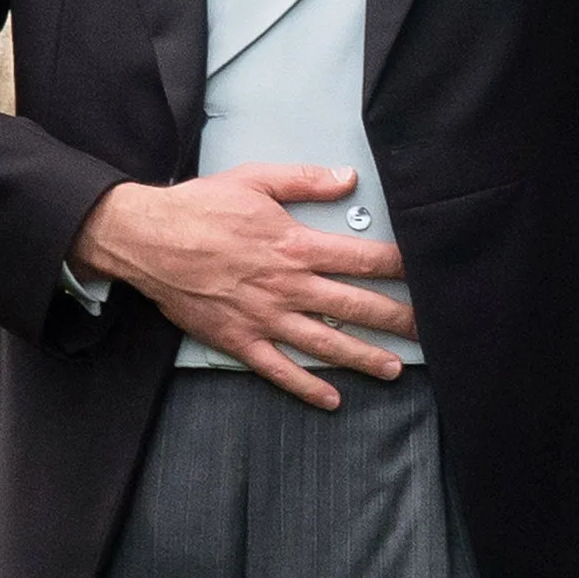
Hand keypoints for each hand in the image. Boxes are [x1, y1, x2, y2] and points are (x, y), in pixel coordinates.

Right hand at [73, 165, 417, 409]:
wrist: (148, 240)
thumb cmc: (202, 207)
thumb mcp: (257, 180)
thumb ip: (306, 180)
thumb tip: (349, 178)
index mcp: (296, 247)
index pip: (362, 259)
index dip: (399, 266)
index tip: (428, 272)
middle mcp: (287, 287)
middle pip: (355, 307)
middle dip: (397, 318)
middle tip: (430, 329)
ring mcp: (264, 318)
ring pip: (325, 344)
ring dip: (363, 358)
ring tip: (395, 369)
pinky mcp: (239, 340)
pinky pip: (279, 370)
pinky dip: (307, 387)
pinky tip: (332, 399)